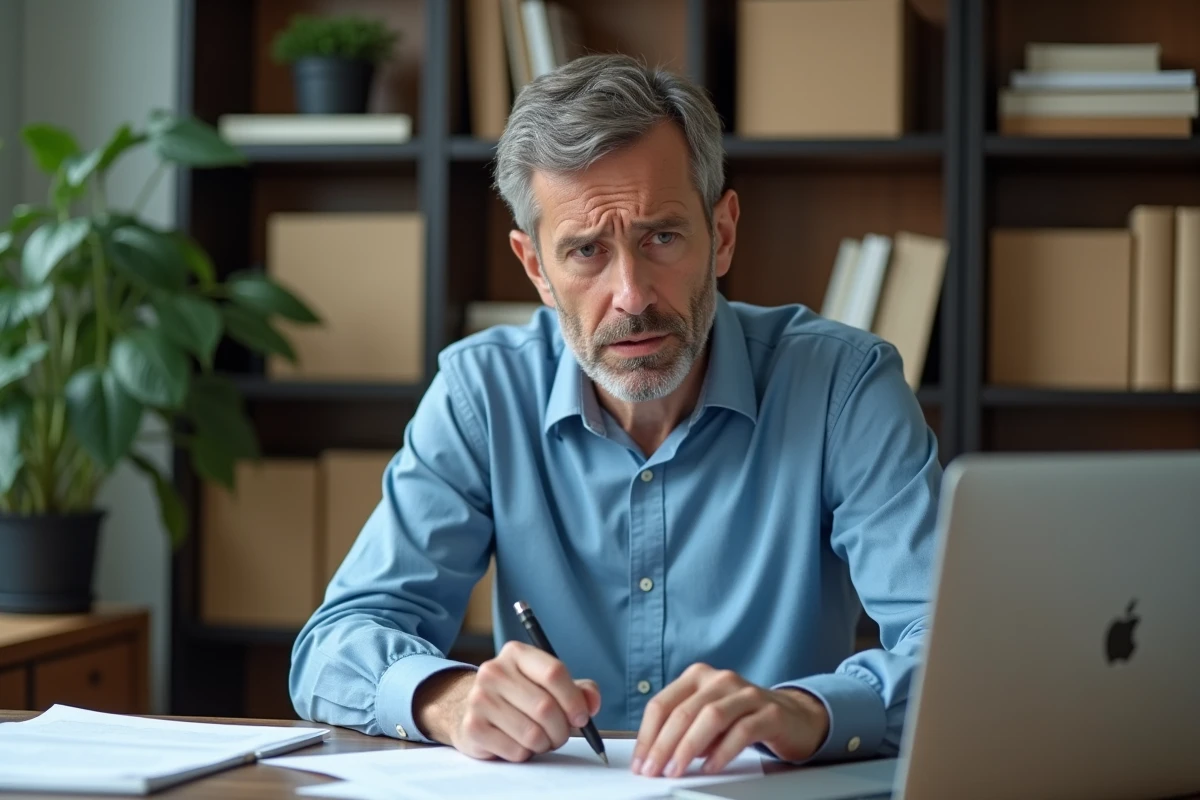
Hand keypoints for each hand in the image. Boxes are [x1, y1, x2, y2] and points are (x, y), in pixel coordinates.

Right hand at [413, 641, 600, 761]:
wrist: (471, 709)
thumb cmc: (519, 696)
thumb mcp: (548, 685)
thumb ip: (578, 690)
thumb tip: (592, 703)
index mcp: (516, 653)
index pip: (554, 673)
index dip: (574, 700)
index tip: (582, 717)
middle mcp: (494, 671)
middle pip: (545, 707)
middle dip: (562, 729)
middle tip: (562, 735)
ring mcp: (479, 698)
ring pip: (532, 733)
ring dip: (545, 744)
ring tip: (541, 740)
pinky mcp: (472, 726)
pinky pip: (515, 750)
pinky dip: (526, 754)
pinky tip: (519, 744)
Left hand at [632, 663, 828, 776]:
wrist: (794, 717)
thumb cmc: (742, 718)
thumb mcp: (706, 719)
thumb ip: (683, 730)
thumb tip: (654, 755)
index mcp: (698, 677)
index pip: (662, 704)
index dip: (648, 735)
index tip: (640, 761)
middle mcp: (720, 679)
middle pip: (683, 711)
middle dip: (663, 744)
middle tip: (653, 770)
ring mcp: (746, 693)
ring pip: (710, 716)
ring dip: (688, 747)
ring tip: (676, 769)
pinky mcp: (769, 712)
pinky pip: (742, 730)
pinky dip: (722, 750)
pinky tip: (710, 766)